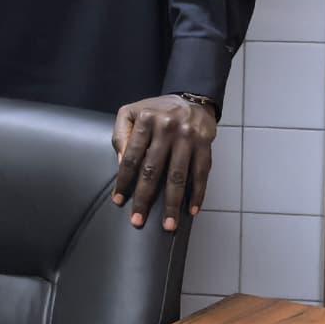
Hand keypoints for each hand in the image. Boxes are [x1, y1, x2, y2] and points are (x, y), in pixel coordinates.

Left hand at [112, 95, 216, 231]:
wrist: (192, 98)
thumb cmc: (157, 111)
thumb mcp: (131, 113)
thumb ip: (122, 135)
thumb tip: (122, 163)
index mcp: (146, 120)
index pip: (132, 156)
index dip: (124, 180)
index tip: (118, 201)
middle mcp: (167, 128)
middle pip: (153, 169)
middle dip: (145, 198)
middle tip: (138, 221)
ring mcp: (188, 137)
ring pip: (178, 176)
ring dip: (172, 203)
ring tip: (168, 225)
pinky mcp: (205, 144)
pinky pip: (201, 173)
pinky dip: (198, 194)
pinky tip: (191, 211)